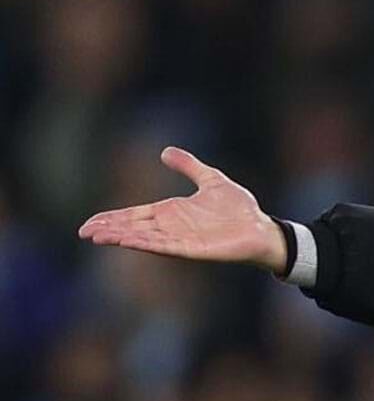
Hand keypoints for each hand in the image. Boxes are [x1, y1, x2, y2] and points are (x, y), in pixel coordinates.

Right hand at [78, 147, 287, 273]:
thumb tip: (165, 151)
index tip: (91, 223)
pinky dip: (146, 243)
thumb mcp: (211, 179)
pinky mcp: (193, 249)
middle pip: (134, 227)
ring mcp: (181, 239)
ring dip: (121, 237)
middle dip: (109, 229)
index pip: (136, 215)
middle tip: (84, 232)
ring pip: (144, 238)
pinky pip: (165, 245)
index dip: (114, 218)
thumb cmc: (240, 209)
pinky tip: (129, 241)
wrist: (262, 228)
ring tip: (98, 237)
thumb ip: (189, 166)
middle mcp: (173, 227)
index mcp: (173, 212)